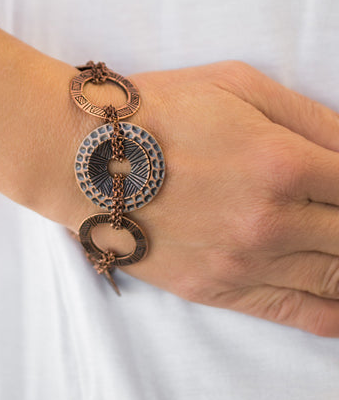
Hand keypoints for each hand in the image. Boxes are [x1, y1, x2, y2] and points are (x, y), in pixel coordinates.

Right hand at [67, 60, 338, 336]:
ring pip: (336, 279)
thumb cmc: (161, 112)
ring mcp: (245, 262)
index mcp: (283, 162)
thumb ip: (313, 116)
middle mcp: (272, 220)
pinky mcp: (218, 290)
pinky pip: (297, 313)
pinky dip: (334, 314)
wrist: (85, 159)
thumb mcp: (240, 85)